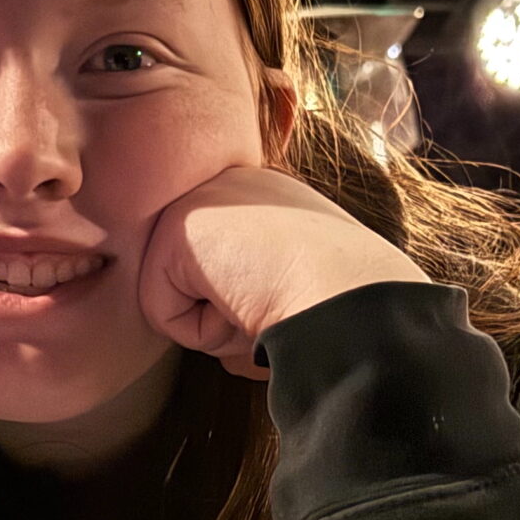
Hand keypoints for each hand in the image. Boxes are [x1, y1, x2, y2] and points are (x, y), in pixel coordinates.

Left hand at [138, 167, 426, 377]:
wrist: (355, 299)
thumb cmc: (344, 310)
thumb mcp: (300, 280)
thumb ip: (257, 282)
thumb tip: (227, 315)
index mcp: (266, 196)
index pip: (224, 270)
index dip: (252, 307)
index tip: (296, 299)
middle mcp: (232, 185)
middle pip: (196, 285)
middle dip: (232, 318)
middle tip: (283, 301)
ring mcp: (204, 198)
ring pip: (179, 301)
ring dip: (222, 329)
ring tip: (268, 302)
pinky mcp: (179, 228)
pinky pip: (164, 315)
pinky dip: (204, 333)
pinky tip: (248, 304)